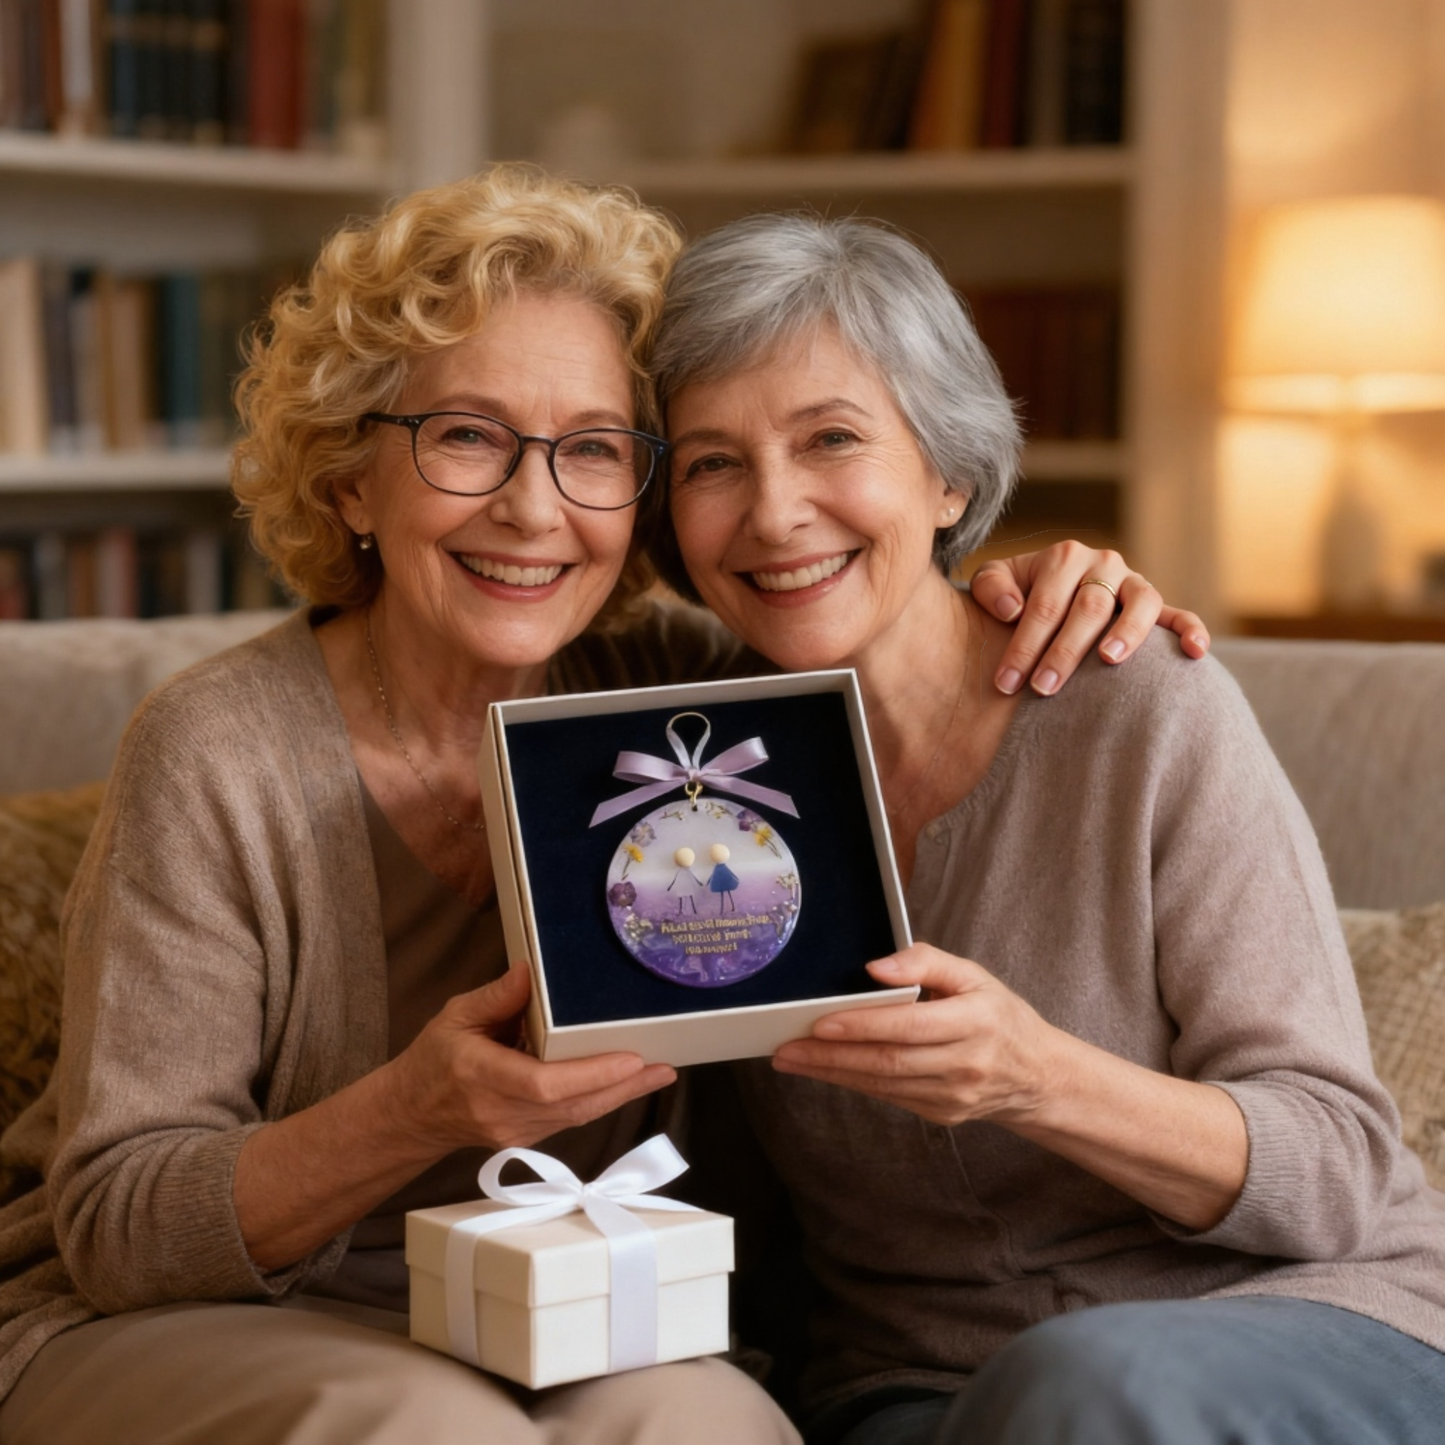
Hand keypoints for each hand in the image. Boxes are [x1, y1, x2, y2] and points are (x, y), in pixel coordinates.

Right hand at [388, 962, 675, 1152]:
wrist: (411, 1117)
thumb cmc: (432, 1061)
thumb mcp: (454, 1017)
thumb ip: (494, 997)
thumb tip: (529, 971)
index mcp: (481, 1076)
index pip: (542, 1084)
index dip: (590, 1075)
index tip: (628, 1058)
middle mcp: (502, 1111)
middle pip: (572, 1105)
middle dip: (622, 1087)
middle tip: (663, 1066)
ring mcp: (516, 1132)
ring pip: (577, 1117)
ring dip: (620, 1096)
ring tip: (659, 1073)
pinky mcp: (527, 1138)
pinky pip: (571, 1119)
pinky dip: (601, 1101)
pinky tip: (628, 1085)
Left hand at [772, 944, 1057, 1126]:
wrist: (1036, 1075)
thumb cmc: (998, 1016)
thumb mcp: (973, 975)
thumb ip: (925, 961)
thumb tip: (877, 968)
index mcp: (975, 1021)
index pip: (910, 1026)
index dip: (863, 1025)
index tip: (821, 1022)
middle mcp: (964, 1063)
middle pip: (888, 1061)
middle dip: (831, 1056)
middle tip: (786, 1047)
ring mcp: (953, 1095)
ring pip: (883, 1084)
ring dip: (832, 1073)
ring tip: (792, 1059)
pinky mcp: (941, 1115)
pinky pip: (889, 1096)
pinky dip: (853, 1082)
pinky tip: (824, 1070)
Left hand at [970, 542, 1210, 695]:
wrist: (1048, 587)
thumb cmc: (1017, 593)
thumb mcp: (996, 580)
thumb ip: (991, 587)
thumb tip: (1012, 610)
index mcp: (1063, 557)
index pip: (1043, 606)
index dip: (1023, 645)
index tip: (1006, 683)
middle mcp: (1103, 564)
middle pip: (1088, 609)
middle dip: (1063, 652)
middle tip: (1043, 689)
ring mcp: (1133, 584)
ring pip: (1139, 605)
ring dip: (1126, 633)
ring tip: (1108, 661)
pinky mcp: (1156, 606)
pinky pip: (1179, 615)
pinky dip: (1191, 630)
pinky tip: (1195, 653)